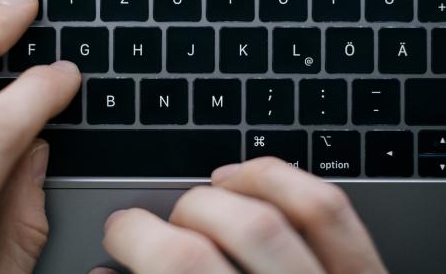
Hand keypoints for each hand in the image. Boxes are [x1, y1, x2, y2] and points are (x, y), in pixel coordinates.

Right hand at [100, 158, 386, 273]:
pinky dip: (280, 179)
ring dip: (217, 197)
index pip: (177, 268)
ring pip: (268, 219)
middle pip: (210, 244)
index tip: (119, 234)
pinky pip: (326, 210)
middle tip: (154, 230)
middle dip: (167, 221)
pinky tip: (248, 182)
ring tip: (198, 201)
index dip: (132, 237)